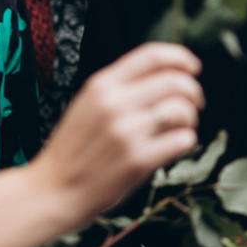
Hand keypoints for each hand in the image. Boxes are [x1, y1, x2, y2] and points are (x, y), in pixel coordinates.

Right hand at [32, 44, 203, 220]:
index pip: (151, 55)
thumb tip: (169, 74)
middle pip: (175, 81)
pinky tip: (172, 147)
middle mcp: (114, 104)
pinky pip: (183, 139)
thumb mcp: (87, 105)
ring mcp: (126, 132)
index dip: (180, 57)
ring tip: (180, 128)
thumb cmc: (73, 149)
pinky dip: (185, 141)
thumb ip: (121, 88)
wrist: (52, 191)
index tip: (193, 67)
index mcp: (101, 85)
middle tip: (194, 105)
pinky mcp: (138, 160)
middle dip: (193, 92)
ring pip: (182, 109)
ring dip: (190, 118)